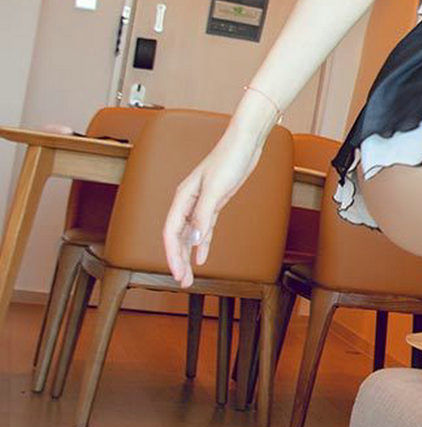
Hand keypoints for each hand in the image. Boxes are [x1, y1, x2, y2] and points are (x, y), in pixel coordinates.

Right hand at [162, 123, 264, 287]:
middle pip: (178, 238)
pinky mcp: (214, 203)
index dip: (172, 255)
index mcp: (182, 198)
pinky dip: (202, 244)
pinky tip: (201, 258)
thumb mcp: (216, 189)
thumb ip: (203, 214)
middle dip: (178, 261)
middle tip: (183, 282)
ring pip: (190, 236)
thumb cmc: (229, 160)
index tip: (177, 273)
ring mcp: (201, 203)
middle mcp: (188, 202)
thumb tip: (194, 240)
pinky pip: (204, 229)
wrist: (245, 143)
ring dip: (188, 256)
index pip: (171, 232)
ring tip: (188, 276)